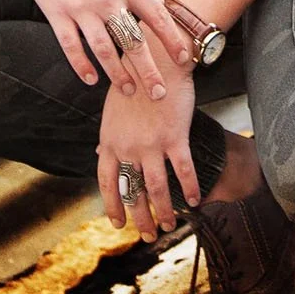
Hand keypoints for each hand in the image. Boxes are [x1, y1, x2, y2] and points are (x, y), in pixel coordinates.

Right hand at [23, 0, 194, 96]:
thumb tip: (147, 10)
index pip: (157, 17)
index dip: (172, 41)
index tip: (184, 59)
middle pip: (134, 42)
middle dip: (149, 71)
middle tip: (159, 93)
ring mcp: (82, 9)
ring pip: (105, 51)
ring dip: (118, 75)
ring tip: (128, 90)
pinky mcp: (58, 15)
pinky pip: (72, 47)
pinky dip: (82, 66)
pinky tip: (91, 79)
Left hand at [97, 47, 199, 239]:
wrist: (156, 58)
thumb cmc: (134, 81)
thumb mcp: (112, 111)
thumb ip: (109, 138)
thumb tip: (99, 156)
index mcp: (110, 142)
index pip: (107, 183)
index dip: (113, 205)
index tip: (117, 223)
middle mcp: (127, 148)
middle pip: (132, 192)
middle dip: (141, 218)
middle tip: (148, 235)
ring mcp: (151, 144)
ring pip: (157, 189)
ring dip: (165, 212)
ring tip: (171, 225)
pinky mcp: (175, 137)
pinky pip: (183, 171)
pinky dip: (190, 189)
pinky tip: (195, 201)